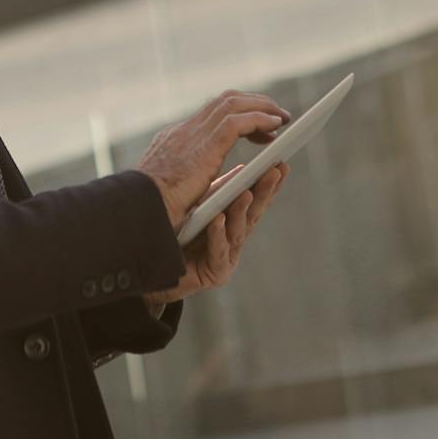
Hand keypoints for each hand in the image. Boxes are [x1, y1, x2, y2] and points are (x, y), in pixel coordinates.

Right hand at [135, 89, 288, 231]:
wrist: (137, 212)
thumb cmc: (149, 208)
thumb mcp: (169, 187)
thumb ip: (185, 176)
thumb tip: (197, 177)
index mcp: (175, 139)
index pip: (211, 113)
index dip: (238, 113)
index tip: (257, 124)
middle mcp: (184, 131)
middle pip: (224, 101)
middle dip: (254, 103)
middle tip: (277, 114)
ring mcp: (192, 137)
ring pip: (233, 104)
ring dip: (262, 107)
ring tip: (282, 118)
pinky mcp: (204, 149)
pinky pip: (238, 122)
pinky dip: (259, 119)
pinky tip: (275, 127)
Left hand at [145, 162, 287, 306]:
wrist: (157, 270)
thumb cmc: (180, 237)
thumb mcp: (202, 208)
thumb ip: (221, 192)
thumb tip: (242, 169)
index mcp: (232, 222)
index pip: (255, 201)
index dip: (268, 184)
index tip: (280, 166)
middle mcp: (233, 239)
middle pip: (253, 213)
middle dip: (265, 192)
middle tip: (274, 172)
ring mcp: (226, 257)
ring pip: (238, 231)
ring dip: (242, 211)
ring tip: (247, 193)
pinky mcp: (214, 272)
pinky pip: (217, 251)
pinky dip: (218, 235)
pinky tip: (219, 220)